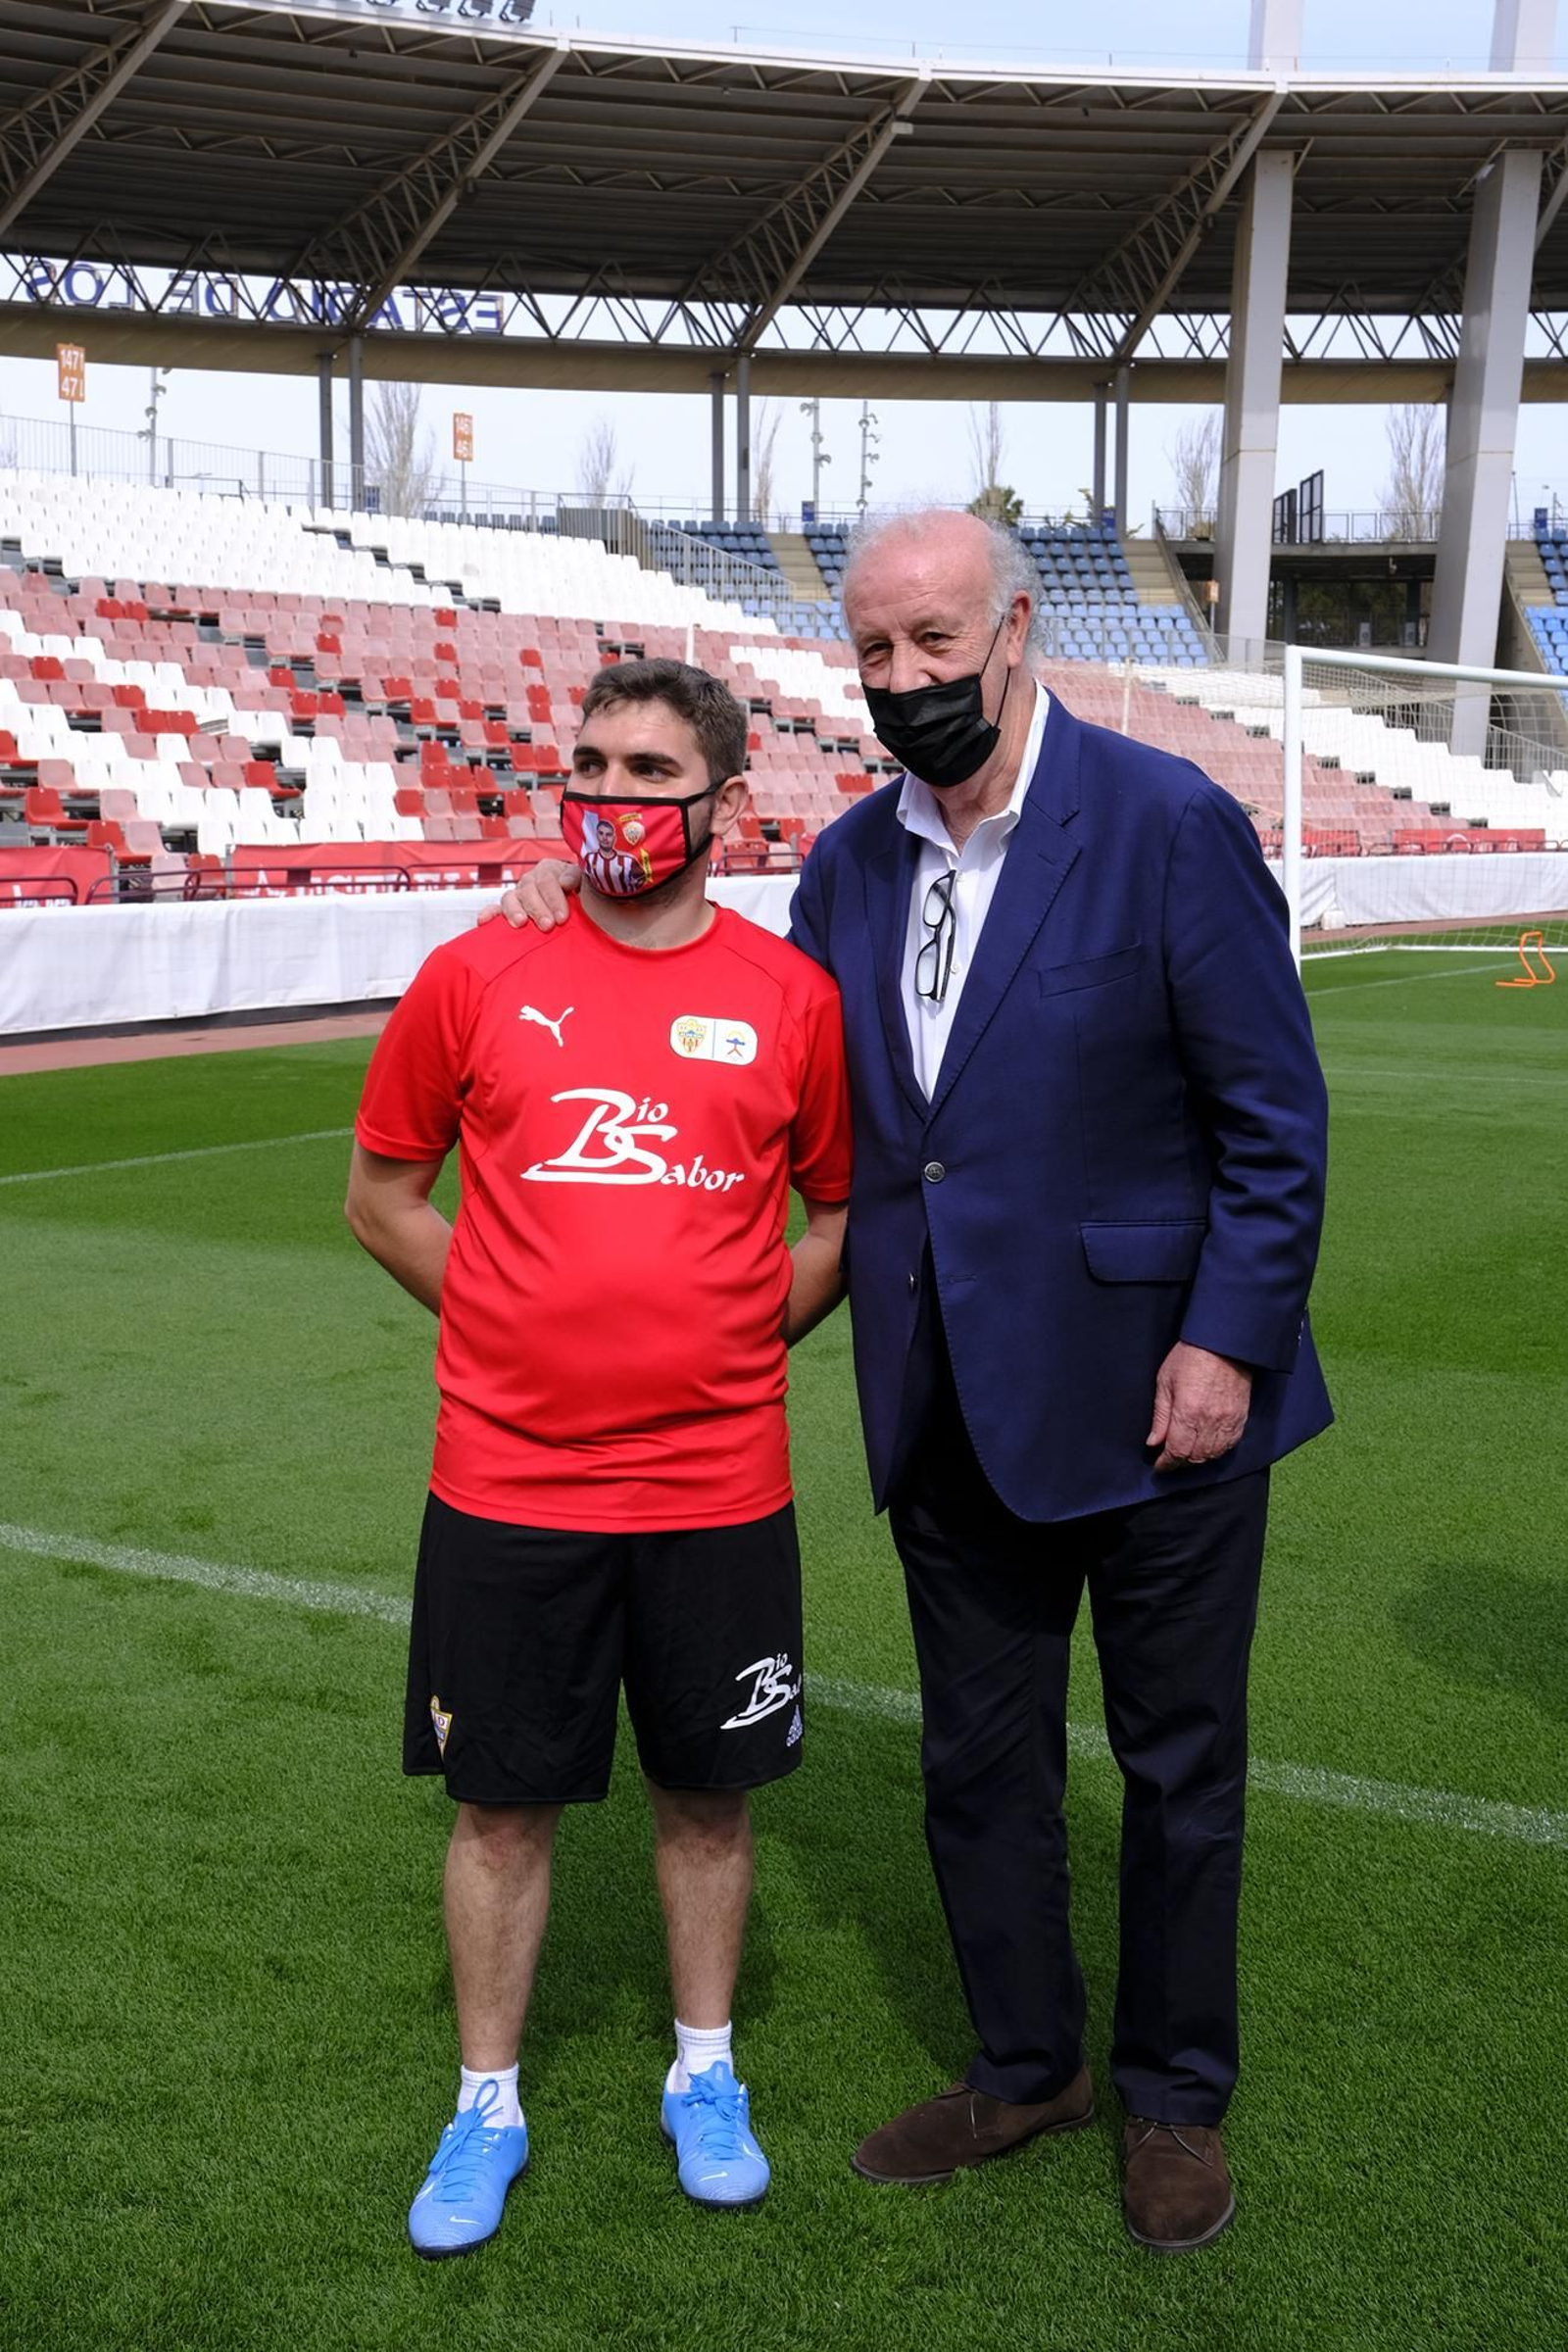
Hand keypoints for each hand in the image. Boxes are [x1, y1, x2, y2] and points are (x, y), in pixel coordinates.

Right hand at [476, 858, 582, 929]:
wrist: (580, 905)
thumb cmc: (582, 895)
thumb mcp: (584, 881)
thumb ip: (575, 877)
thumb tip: (564, 882)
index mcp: (549, 869)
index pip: (548, 880)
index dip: (554, 898)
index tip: (562, 917)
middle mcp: (530, 880)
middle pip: (528, 890)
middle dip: (538, 909)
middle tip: (548, 925)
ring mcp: (518, 895)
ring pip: (510, 898)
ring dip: (514, 911)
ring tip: (521, 923)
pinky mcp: (509, 910)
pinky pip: (495, 910)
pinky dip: (489, 914)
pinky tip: (483, 921)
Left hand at [1146, 1342, 1252, 1471]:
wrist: (1223, 1344)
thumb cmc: (1190, 1357)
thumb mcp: (1165, 1382)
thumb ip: (1161, 1417)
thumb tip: (1153, 1443)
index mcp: (1187, 1413)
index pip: (1176, 1452)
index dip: (1166, 1463)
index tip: (1159, 1465)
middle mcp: (1209, 1421)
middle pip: (1194, 1457)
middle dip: (1179, 1463)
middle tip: (1169, 1461)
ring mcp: (1228, 1421)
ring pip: (1212, 1455)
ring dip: (1197, 1459)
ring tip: (1186, 1455)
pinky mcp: (1240, 1418)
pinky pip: (1229, 1445)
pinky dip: (1216, 1451)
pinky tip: (1207, 1448)